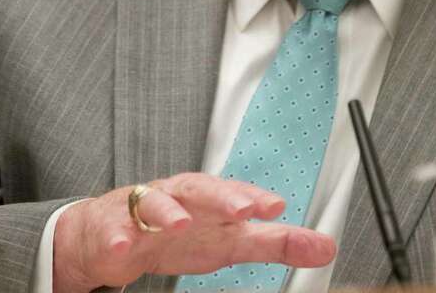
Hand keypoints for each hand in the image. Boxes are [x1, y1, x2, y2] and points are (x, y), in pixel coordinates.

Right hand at [52, 173, 336, 292]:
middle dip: (220, 196)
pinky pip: (112, 231)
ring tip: (179, 223)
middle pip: (198, 188)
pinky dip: (118, 237)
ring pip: (151, 202)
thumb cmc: (178, 234)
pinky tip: (125, 247)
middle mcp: (176, 196)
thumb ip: (274, 244)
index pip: (232, 192)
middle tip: (243, 209)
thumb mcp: (229, 242)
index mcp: (206, 198)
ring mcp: (140, 210)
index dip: (252, 197)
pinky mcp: (110, 229)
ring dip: (166, 211)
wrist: (111, 237)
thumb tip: (326, 247)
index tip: (276, 206)